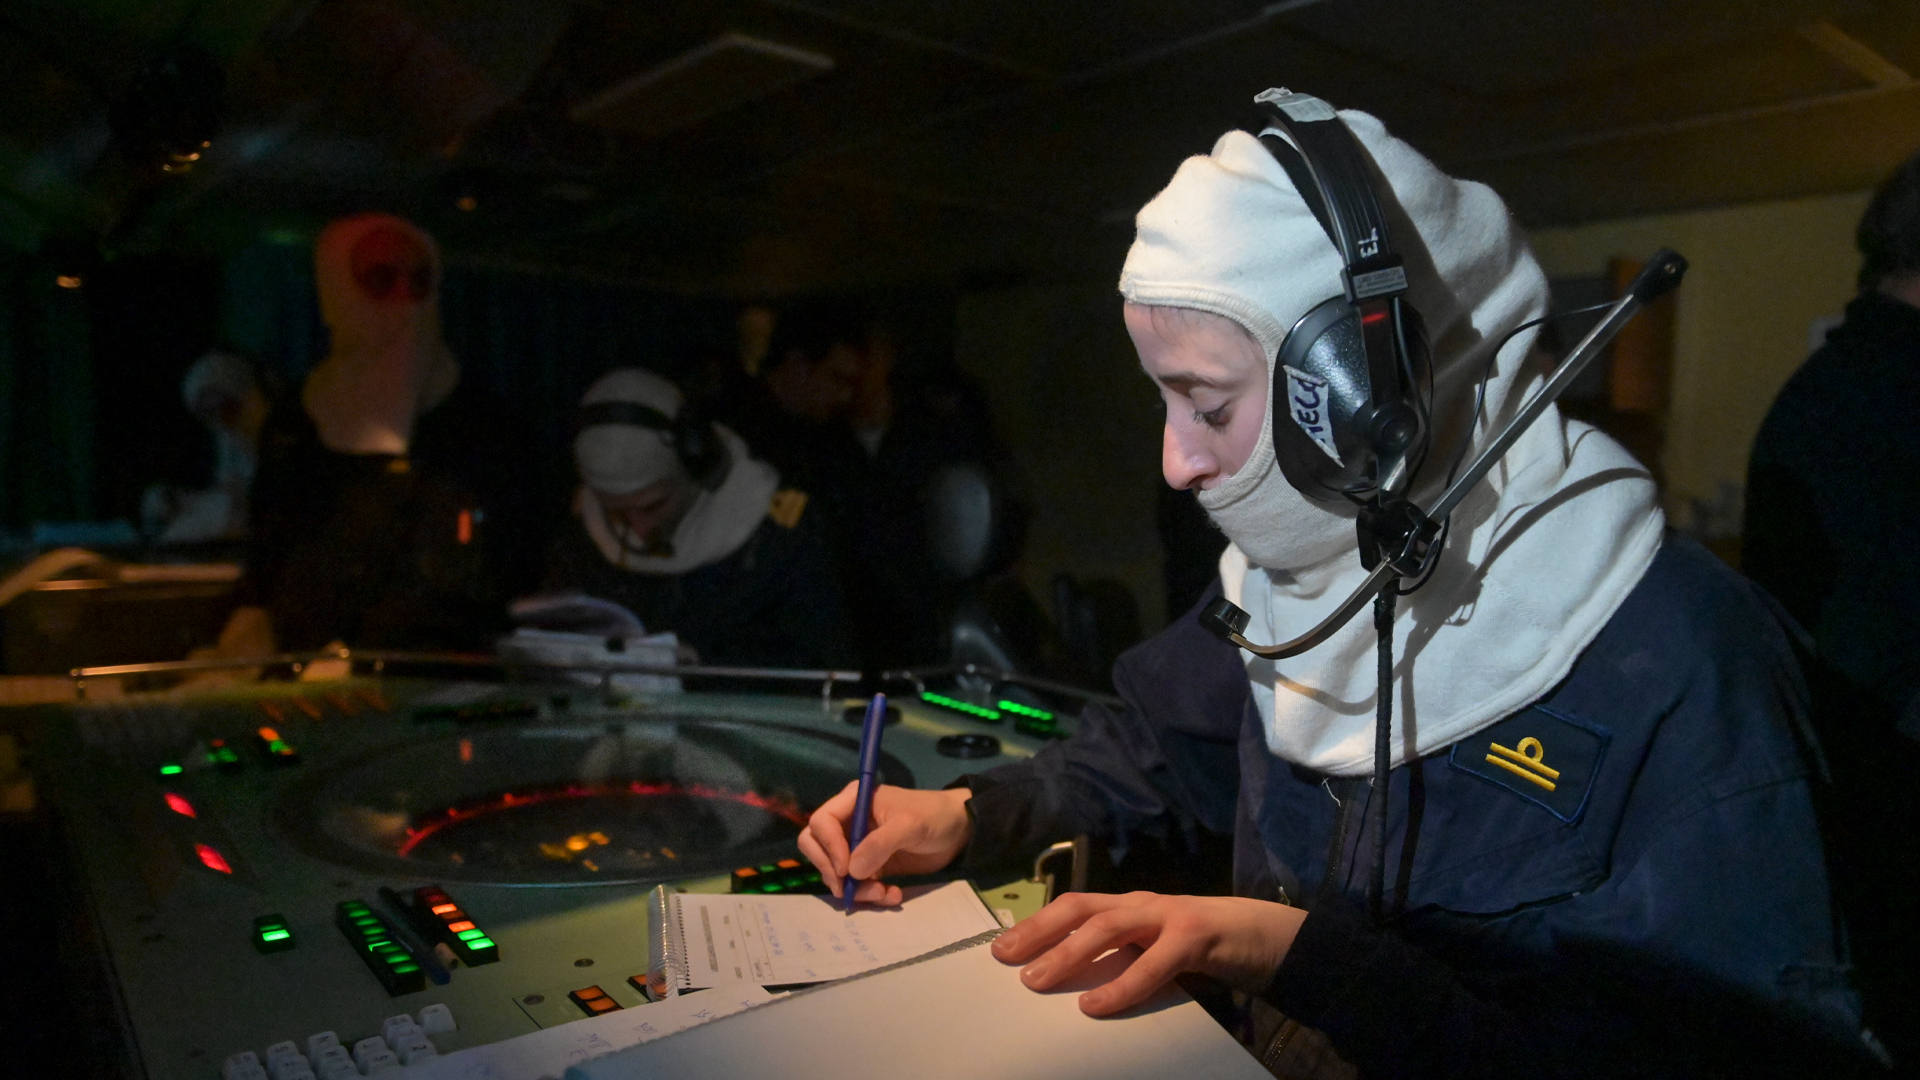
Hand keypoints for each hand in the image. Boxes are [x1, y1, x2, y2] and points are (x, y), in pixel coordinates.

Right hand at [796, 783, 971, 905]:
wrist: (958, 831)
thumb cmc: (933, 816)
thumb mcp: (909, 824)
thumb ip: (880, 844)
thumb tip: (852, 871)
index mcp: (854, 801)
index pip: (821, 822)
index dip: (828, 846)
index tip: (845, 868)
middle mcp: (849, 822)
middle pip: (816, 847)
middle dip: (830, 870)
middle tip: (849, 888)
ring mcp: (857, 845)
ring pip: (835, 871)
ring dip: (854, 888)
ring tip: (883, 893)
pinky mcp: (870, 866)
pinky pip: (856, 884)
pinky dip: (869, 894)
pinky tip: (893, 895)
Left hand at [991, 891, 1306, 1016]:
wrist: (1272, 937)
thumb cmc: (1209, 948)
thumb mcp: (1158, 952)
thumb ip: (1125, 959)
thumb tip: (1078, 986)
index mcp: (1132, 907)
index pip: (1076, 906)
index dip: (1037, 923)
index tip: (1001, 946)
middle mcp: (1145, 904)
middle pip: (1082, 908)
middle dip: (1040, 931)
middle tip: (1005, 957)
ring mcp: (1171, 915)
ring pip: (1110, 926)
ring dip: (1069, 952)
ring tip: (1038, 979)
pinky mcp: (1197, 935)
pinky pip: (1154, 962)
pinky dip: (1122, 984)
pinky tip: (1096, 1004)